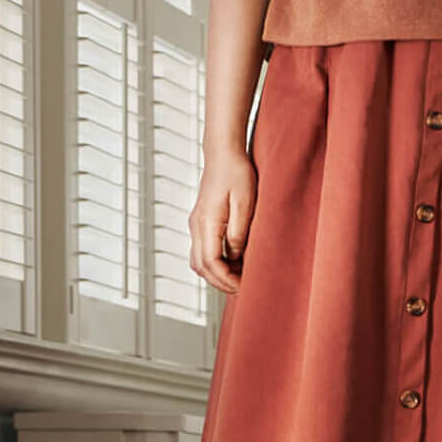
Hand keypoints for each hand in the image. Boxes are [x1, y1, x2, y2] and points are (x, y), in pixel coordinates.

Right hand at [189, 145, 255, 294]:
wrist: (223, 153)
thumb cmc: (237, 173)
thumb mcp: (245, 203)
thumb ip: (239, 233)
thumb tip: (236, 257)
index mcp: (206, 222)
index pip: (211, 263)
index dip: (227, 279)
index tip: (244, 285)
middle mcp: (196, 226)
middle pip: (201, 268)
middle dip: (221, 282)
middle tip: (243, 288)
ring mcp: (196, 225)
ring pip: (199, 262)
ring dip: (216, 275)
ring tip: (239, 277)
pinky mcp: (201, 223)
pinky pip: (202, 252)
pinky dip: (215, 264)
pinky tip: (233, 263)